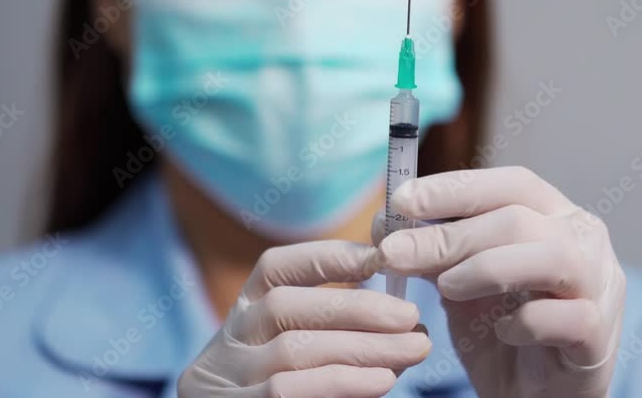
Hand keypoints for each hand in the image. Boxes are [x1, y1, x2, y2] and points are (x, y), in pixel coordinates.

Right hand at [178, 240, 430, 397]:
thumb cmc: (296, 389)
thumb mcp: (305, 353)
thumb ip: (341, 333)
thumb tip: (406, 323)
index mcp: (245, 313)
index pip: (274, 268)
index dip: (326, 256)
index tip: (379, 258)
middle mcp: (230, 340)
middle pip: (283, 305)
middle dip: (355, 306)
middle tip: (410, 315)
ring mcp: (228, 378)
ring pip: (293, 349)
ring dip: (362, 346)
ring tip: (413, 348)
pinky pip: (288, 390)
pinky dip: (341, 382)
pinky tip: (382, 379)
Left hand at [373, 166, 625, 397]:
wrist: (535, 397)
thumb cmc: (503, 330)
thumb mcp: (460, 285)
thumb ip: (435, 253)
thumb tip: (386, 224)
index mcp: (554, 215)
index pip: (510, 183)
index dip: (456, 187)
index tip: (401, 199)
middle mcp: (584, 239)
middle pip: (519, 219)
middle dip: (450, 235)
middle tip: (395, 252)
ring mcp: (599, 285)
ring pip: (551, 257)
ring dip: (486, 268)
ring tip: (444, 288)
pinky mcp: (599, 335)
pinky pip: (567, 317)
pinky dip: (526, 322)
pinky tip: (501, 331)